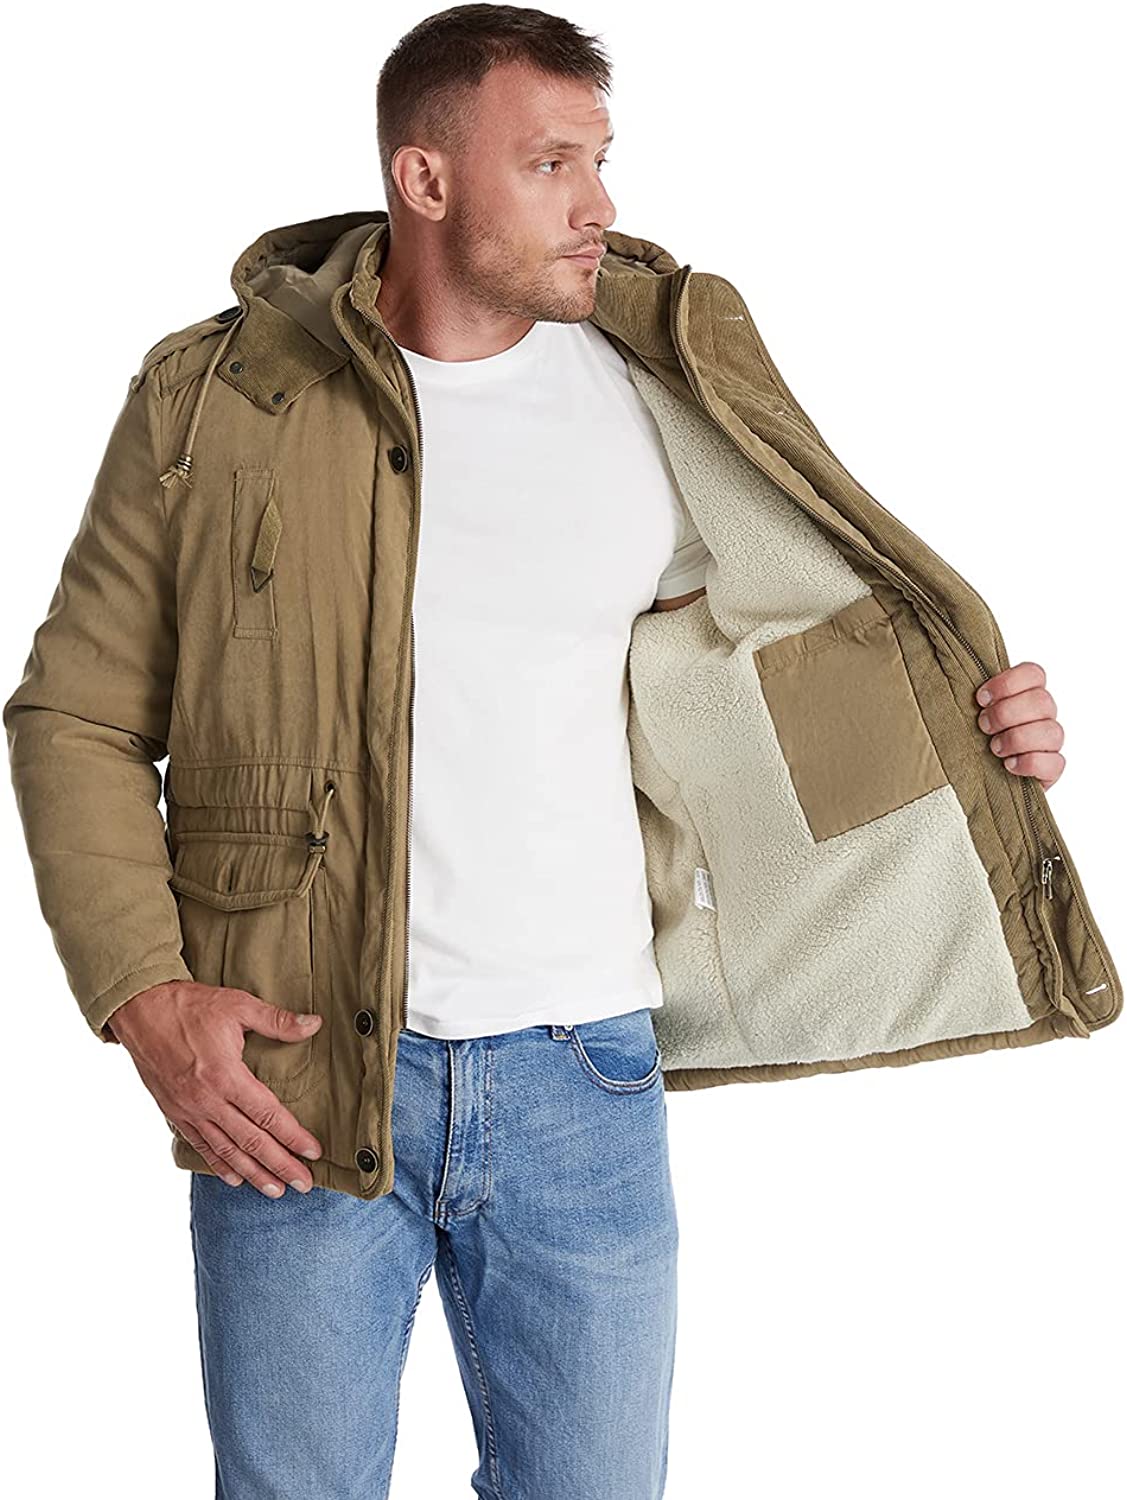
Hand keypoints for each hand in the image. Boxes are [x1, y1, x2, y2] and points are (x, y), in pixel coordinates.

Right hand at [107, 981, 323, 1196]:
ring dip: (253, 1173)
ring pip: (226, 1151)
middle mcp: (207, 1100)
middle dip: (280, 1165)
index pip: (267, 1115)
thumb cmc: (189, 1005)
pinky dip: (219, 1164)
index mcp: (225, 1075)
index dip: (293, 1137)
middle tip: (304, 1185)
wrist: (139, 1010)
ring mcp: (189, 1110)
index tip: (314, 1152)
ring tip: (275, 1190)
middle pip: (251, 1142)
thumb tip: (315, 1024)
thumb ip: (277, 1020)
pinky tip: (235, 1177)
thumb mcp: (238, 1005)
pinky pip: (200, 1144)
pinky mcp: (174, 1112)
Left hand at [975, 660, 1064, 790]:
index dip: (1008, 683)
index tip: (981, 699)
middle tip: (983, 725)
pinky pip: (1055, 762)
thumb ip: (966, 694)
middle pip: (1042, 701)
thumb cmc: (968, 739)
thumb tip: (944, 670)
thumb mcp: (962, 712)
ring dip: (1017, 739)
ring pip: (1052, 731)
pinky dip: (1030, 763)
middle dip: (1006, 713)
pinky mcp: (1051, 768)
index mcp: (1025, 693)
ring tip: (994, 748)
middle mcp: (1042, 715)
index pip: (1034, 674)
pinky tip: (1009, 765)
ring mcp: (1049, 742)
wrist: (974, 777)